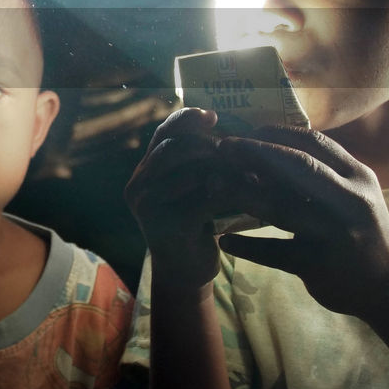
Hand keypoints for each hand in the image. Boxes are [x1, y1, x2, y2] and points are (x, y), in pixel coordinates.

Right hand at [125, 108, 232, 292]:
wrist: (186, 273)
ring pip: (189, 171)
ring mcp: (147, 205)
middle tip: (240, 148)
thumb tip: (226, 129)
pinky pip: (202, 199)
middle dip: (210, 144)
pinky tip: (249, 194)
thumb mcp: (192, 189)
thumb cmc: (195, 226)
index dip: (185, 119)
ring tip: (250, 169)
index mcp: (144, 171)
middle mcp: (138, 185)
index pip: (162, 134)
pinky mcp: (165, 225)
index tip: (212, 115)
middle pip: (174, 147)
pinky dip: (229, 193)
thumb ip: (197, 163)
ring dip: (224, 167)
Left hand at [215, 126, 388, 318]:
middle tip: (222, 146)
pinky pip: (275, 253)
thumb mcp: (352, 195)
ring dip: (243, 194)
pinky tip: (225, 241)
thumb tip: (266, 148)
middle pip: (298, 168)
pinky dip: (248, 247)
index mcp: (358, 177)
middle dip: (256, 153)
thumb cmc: (361, 231)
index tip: (245, 130)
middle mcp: (350, 201)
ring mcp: (336, 235)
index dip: (276, 133)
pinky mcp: (320, 266)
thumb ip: (320, 174)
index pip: (314, 143)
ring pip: (282, 209)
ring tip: (213, 187)